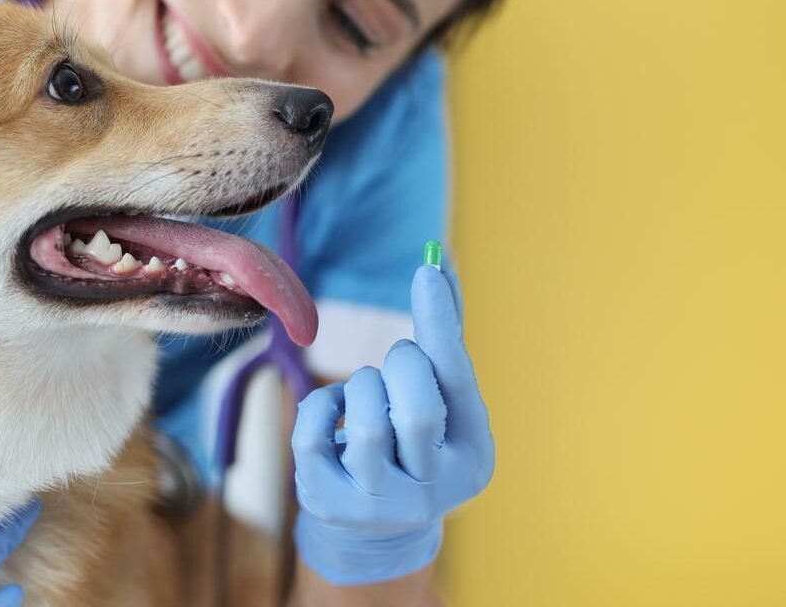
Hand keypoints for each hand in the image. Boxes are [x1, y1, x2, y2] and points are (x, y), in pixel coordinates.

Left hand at [291, 265, 493, 585]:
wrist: (375, 527)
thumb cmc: (413, 441)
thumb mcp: (440, 399)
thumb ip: (441, 336)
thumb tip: (437, 260)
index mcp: (472, 458)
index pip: (457, 383)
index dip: (440, 324)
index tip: (425, 272)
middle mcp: (432, 491)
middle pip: (417, 412)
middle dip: (401, 366)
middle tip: (398, 362)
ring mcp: (377, 504)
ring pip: (363, 422)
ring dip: (361, 386)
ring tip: (368, 395)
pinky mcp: (325, 502)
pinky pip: (313, 431)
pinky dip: (321, 405)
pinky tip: (336, 415)